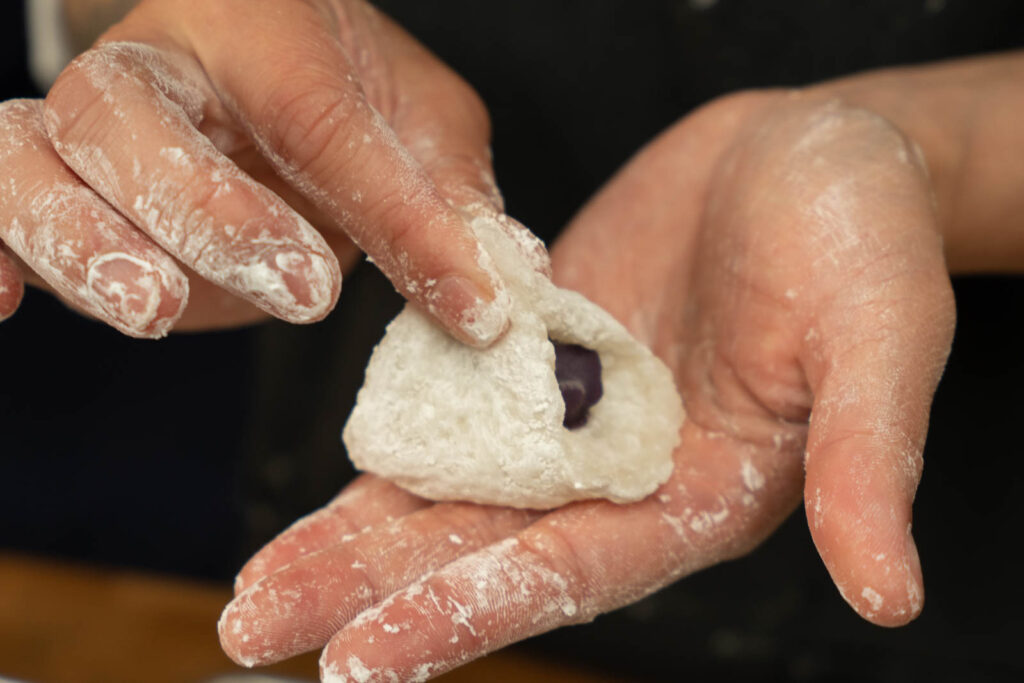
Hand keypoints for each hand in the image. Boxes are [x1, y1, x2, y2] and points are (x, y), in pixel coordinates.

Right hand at [0, 0, 510, 342]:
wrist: (251, 68)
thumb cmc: (341, 90)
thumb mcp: (419, 126)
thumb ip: (450, 195)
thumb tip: (497, 283)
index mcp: (257, 27)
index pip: (318, 116)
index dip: (396, 214)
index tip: (470, 300)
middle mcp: (153, 67)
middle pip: (134, 118)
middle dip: (214, 213)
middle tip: (304, 292)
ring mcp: (86, 130)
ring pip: (34, 161)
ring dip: (86, 243)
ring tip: (154, 310)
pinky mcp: (52, 189)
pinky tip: (5, 299)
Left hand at [216, 91, 954, 679]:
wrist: (810, 151)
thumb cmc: (866, 235)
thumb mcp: (882, 335)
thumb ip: (867, 460)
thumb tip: (890, 596)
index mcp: (698, 494)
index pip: (573, 574)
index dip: (470, 615)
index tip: (365, 659)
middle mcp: (621, 474)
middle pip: (484, 549)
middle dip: (374, 594)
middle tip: (261, 630)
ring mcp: (571, 414)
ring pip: (451, 489)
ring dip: (355, 537)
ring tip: (259, 586)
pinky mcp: (537, 351)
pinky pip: (454, 402)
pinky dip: (390, 441)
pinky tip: (322, 476)